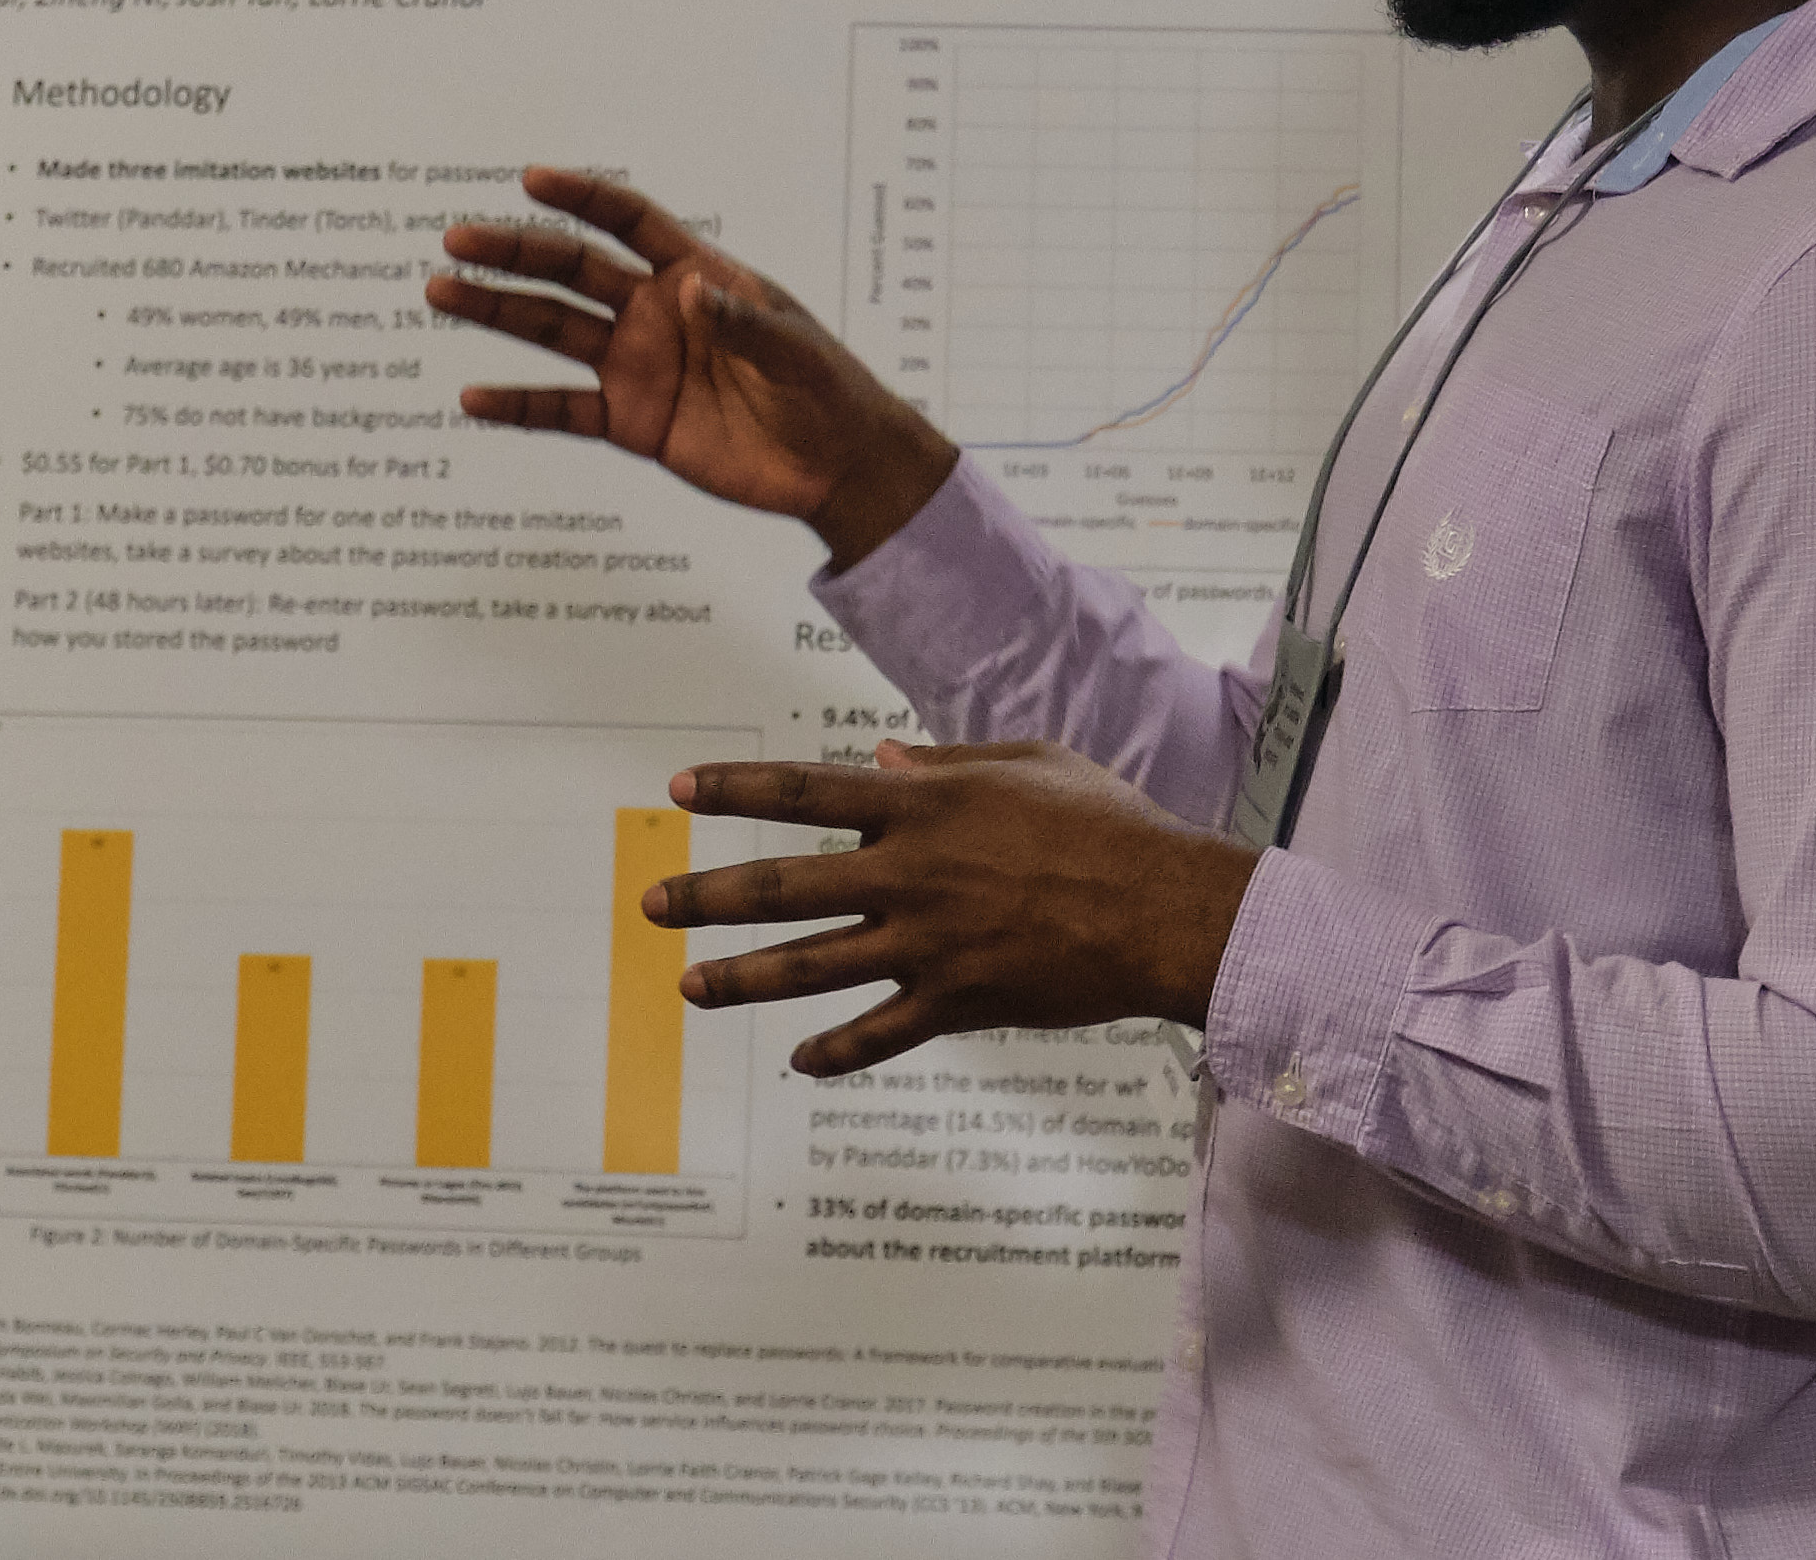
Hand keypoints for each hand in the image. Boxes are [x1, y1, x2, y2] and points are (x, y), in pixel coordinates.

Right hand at [428, 167, 957, 565]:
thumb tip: (693, 290)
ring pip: (553, 330)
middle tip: (458, 240)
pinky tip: (472, 399)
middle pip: (573, 271)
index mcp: (698, 274)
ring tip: (440, 292)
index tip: (531, 178)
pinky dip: (517, 405)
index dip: (583, 198)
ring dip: (497, 311)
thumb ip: (744, 322)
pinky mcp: (630, 421)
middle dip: (515, 253)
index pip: (631, 223)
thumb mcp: (795, 352)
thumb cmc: (826, 390)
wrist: (835, 466)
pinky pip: (562, 410)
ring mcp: (637, 366)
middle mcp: (655, 313)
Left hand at [644, 739, 1263, 1075]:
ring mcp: (929, 942)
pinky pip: (880, 1034)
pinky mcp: (957, 1000)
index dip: (735, 788)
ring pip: (811, 967)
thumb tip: (882, 754)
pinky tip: (798, 1061)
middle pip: (785, 885)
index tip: (677, 790)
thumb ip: (947, 760)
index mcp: (925, 805)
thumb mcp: (1029, 764)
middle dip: (708, 895)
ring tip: (689, 987)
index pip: (805, 790)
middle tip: (651, 903)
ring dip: (742, 978)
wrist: (1164, 910)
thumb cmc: (1108, 823)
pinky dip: (836, 1051)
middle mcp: (911, 873)